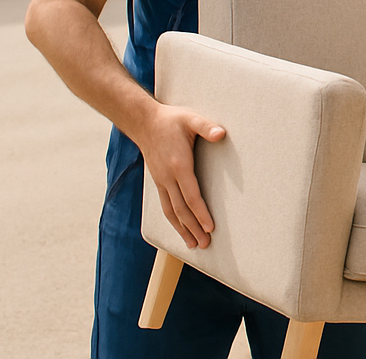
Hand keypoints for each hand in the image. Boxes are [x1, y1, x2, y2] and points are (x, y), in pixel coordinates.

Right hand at [138, 104, 225, 249]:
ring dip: (182, 229)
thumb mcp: (191, 119)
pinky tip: (180, 230)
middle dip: (193, 228)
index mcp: (179, 165)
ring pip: (171, 211)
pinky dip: (173, 220)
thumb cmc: (172, 120)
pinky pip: (165, 206)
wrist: (144, 122)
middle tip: (205, 245)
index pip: (191, 196)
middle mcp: (167, 177)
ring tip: (193, 245)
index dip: (201, 213)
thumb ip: (206, 127)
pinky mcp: (158, 182)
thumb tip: (221, 134)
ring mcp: (161, 181)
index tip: (210, 228)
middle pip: (181, 209)